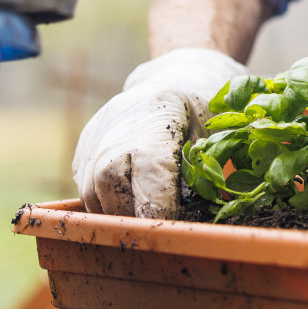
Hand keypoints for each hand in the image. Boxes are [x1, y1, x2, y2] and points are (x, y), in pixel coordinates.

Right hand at [72, 47, 248, 217]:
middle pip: (108, 181)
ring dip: (115, 216)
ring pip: (89, 190)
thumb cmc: (211, 107)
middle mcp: (120, 118)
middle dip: (131, 217)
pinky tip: (128, 209)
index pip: (148, 165)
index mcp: (161, 108)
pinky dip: (104, 205)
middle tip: (157, 234)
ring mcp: (98, 129)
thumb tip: (210, 214)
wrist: (183, 74)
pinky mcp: (86, 143)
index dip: (157, 204)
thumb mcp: (223, 130)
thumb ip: (212, 168)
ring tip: (144, 225)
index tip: (172, 229)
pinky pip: (84, 185)